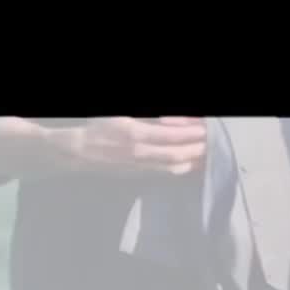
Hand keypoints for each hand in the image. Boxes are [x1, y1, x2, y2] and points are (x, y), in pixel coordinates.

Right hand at [67, 116, 206, 177]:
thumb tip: (172, 121)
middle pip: (178, 154)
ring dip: (192, 160)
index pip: (172, 135)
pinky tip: (188, 163)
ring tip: (205, 153)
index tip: (204, 127)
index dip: (191, 132)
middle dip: (197, 148)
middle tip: (210, 142)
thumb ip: (150, 118)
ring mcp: (139, 167)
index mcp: (136, 134)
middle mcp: (140, 153)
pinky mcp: (138, 175)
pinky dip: (179, 168)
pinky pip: (164, 173)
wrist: (78, 151)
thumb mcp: (123, 115)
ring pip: (173, 167)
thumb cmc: (100, 127)